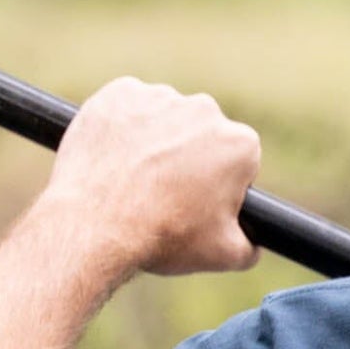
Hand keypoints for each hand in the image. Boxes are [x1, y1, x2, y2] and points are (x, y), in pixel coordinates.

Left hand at [44, 77, 261, 276]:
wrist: (95, 224)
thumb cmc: (164, 237)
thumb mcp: (223, 255)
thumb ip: (251, 245)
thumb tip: (254, 242)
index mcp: (239, 144)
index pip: (239, 160)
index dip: (221, 184)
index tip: (200, 202)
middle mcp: (205, 109)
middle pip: (203, 134)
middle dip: (191, 157)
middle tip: (166, 193)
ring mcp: (159, 97)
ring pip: (165, 118)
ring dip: (157, 141)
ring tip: (136, 179)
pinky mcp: (119, 93)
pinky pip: (128, 108)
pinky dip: (123, 127)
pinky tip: (116, 160)